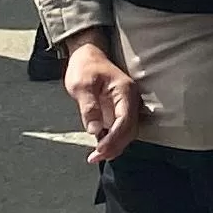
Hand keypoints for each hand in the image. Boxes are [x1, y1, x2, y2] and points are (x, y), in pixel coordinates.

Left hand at [62, 37, 143, 163]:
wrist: (87, 55)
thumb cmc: (85, 67)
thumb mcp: (81, 86)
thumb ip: (89, 108)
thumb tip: (94, 130)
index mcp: (125, 91)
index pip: (125, 120)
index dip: (113, 139)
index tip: (99, 151)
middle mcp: (131, 98)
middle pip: (130, 129)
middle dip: (115, 146)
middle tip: (95, 157)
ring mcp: (127, 104)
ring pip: (128, 130)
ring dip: (115, 145)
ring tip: (97, 156)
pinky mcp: (120, 108)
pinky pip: (122, 127)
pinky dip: (114, 139)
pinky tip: (101, 146)